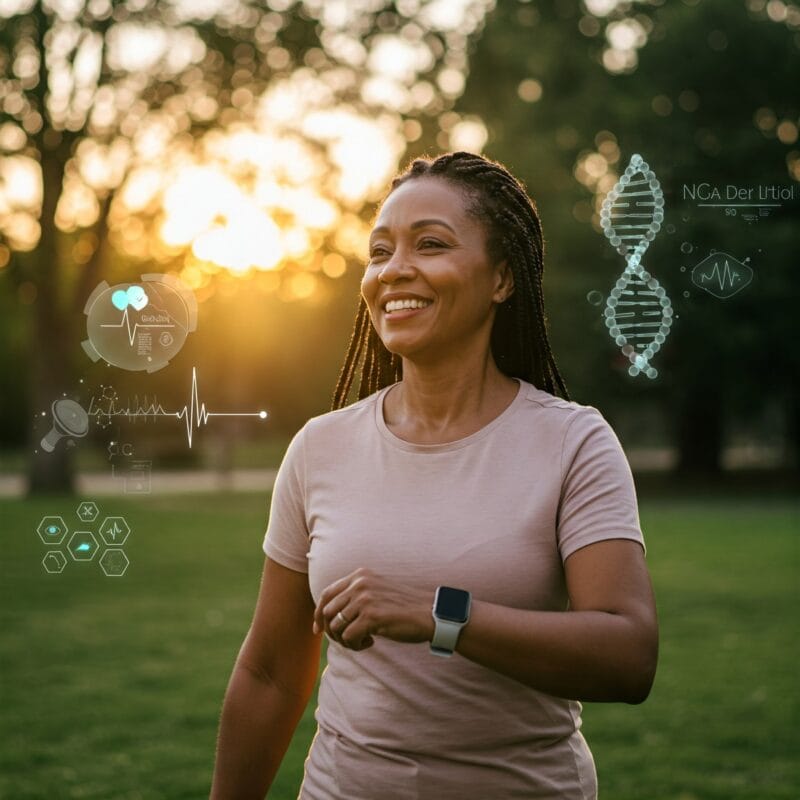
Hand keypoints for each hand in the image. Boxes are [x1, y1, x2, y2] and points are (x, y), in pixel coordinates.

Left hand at [312, 567, 434, 650]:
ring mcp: (365, 599)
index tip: (317, 630)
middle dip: (331, 632)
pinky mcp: (371, 616)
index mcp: (360, 575)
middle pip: (326, 612)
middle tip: (347, 641)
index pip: (326, 593)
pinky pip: (348, 637)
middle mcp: (360, 583)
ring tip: (361, 642)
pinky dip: (356, 645)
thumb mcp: (376, 593)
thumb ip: (354, 597)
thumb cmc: (402, 608)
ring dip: (345, 641)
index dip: (318, 613)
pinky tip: (370, 643)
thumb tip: (326, 617)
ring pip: (335, 627)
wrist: (429, 614)